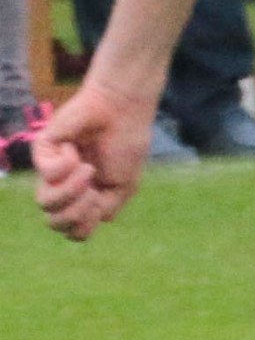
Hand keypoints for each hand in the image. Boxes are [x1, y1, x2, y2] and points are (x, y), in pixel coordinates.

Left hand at [34, 81, 157, 241]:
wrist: (122, 110)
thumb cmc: (127, 144)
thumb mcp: (125, 186)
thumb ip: (105, 209)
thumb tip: (82, 219)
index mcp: (85, 198)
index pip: (72, 230)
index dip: (84, 226)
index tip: (101, 203)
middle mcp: (65, 187)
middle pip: (55, 222)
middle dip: (77, 213)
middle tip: (93, 192)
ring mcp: (51, 170)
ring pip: (45, 203)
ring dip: (71, 190)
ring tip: (87, 169)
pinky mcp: (42, 151)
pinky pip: (47, 173)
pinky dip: (66, 164)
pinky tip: (75, 149)